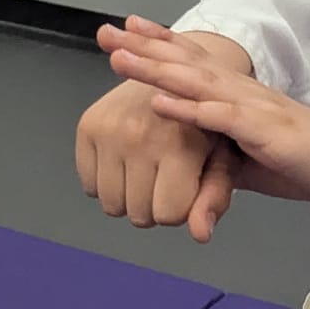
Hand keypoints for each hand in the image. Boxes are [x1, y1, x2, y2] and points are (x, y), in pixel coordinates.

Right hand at [76, 21, 241, 239]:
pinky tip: (124, 160)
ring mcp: (109, 131)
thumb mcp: (222, 157)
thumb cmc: (201, 122)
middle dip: (154, 204)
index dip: (179, 208)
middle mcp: (139, 136)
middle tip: (165, 175)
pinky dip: (106, 182)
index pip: (168, 214)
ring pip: (112, 204)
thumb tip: (201, 235)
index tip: (186, 185)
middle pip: (139, 214)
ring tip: (146, 168)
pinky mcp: (87, 127)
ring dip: (128, 196)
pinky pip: (89, 185)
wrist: (172, 74)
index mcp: (178, 144)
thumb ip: (214, 198)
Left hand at [108, 19, 309, 208]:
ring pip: (200, 83)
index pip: (195, 61)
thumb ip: (218, 157)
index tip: (125, 28)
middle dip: (145, 46)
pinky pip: (223, 120)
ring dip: (158, 69)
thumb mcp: (250, 160)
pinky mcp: (268, 134)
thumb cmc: (308, 162)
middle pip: (189, 62)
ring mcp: (256, 110)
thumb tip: (186, 166)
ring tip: (121, 58)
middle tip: (106, 32)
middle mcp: (245, 92)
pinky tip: (160, 105)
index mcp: (240, 95)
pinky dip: (189, 112)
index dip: (160, 43)